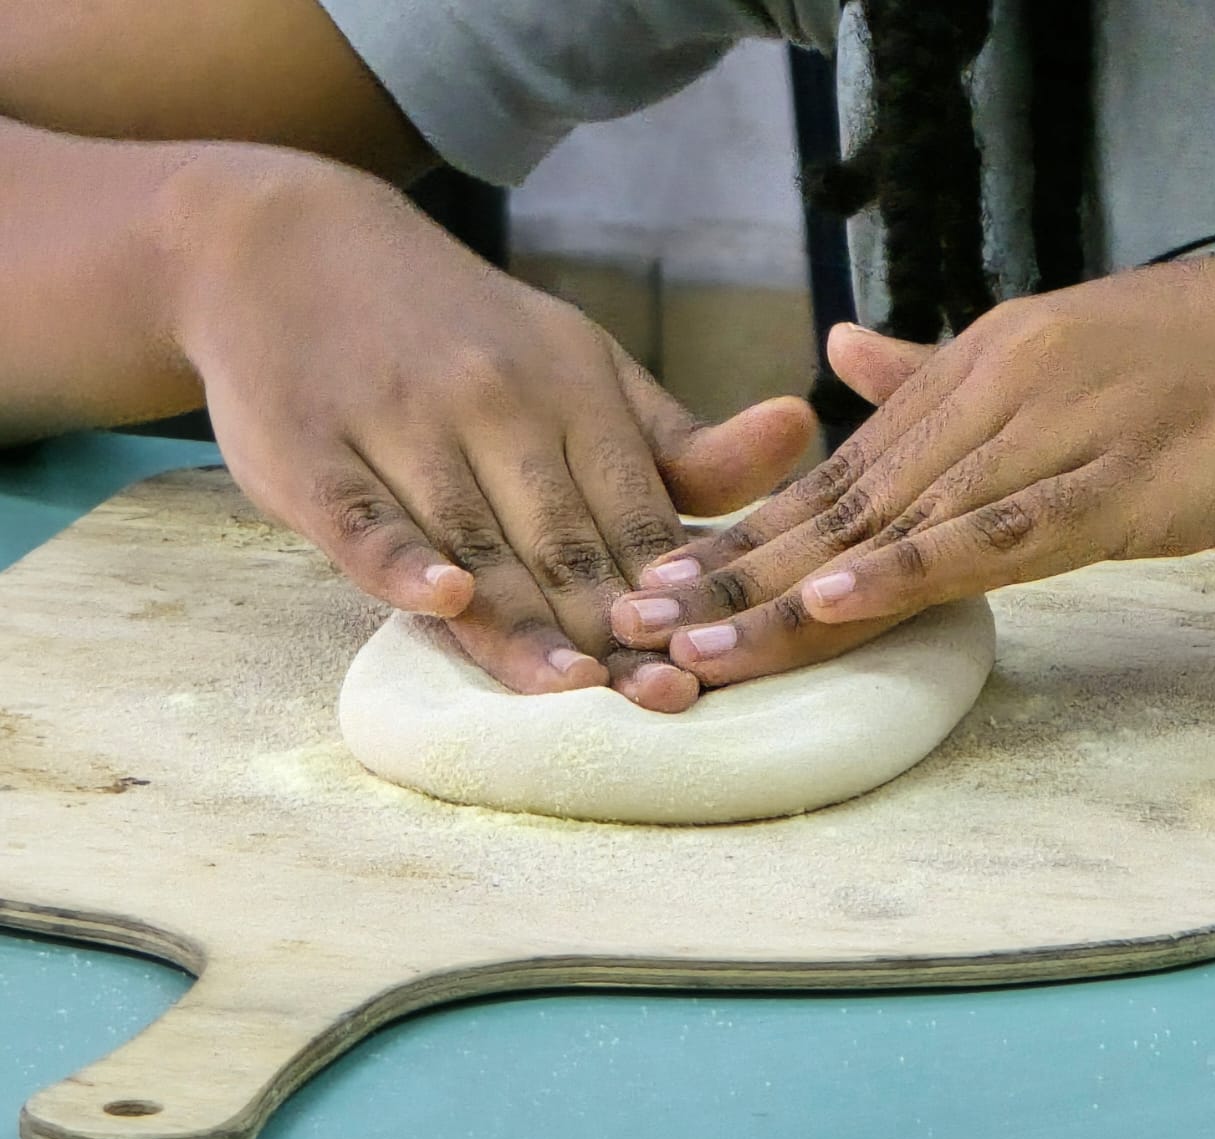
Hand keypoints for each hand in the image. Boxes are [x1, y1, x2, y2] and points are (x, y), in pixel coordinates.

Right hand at [170, 150, 814, 709]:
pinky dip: (398, 558)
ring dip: (525, 618)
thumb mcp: (584, 366)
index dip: (672, 588)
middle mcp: (493, 404)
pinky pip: (359, 516)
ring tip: (576, 685)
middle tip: (665, 695)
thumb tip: (801, 438)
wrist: (296, 249)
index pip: (636, 511)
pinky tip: (441, 597)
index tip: (712, 658)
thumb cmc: (467, 334)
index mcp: (573, 388)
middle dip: (615, 624)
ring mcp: (398, 423)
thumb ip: (677, 439)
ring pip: (472, 541)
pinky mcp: (307, 449)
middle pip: (562, 540)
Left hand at [611, 216, 1214, 684]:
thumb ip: (952, 370)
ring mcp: (1057, 431)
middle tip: (634, 631)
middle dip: (735, 573)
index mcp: (984, 367)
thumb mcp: (1076, 354)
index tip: (669, 584)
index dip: (750, 533)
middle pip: (843, 504)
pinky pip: (1000, 533)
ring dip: (786, 594)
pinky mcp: (1125, 481)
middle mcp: (998, 392)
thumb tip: (849, 356)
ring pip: (896, 526)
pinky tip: (834, 607)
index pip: (845, 470)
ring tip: (693, 647)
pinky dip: (913, 571)